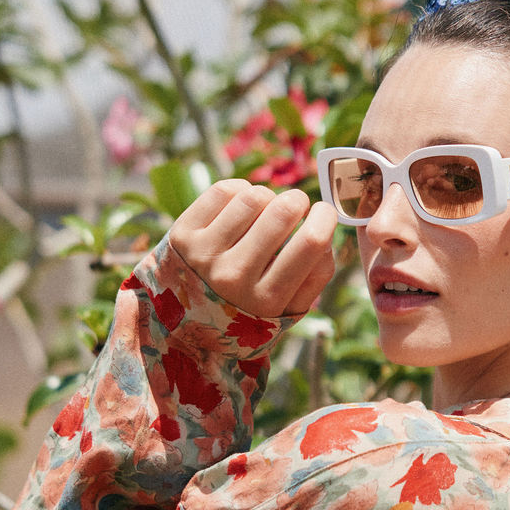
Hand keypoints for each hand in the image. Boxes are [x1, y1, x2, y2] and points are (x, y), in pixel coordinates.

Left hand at [168, 180, 337, 318]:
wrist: (188, 319)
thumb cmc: (251, 307)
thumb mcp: (290, 308)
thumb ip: (317, 275)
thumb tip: (326, 231)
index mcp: (267, 299)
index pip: (311, 243)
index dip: (325, 217)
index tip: (325, 213)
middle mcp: (233, 277)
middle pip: (283, 212)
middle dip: (298, 201)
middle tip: (296, 208)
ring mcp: (204, 254)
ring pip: (253, 196)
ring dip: (268, 196)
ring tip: (266, 211)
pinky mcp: (182, 234)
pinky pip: (224, 190)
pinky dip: (241, 190)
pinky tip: (241, 208)